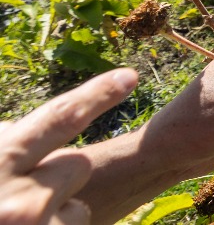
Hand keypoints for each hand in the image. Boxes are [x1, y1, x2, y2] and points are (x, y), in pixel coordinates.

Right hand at [0, 68, 137, 224]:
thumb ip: (4, 149)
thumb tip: (26, 126)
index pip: (57, 119)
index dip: (96, 95)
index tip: (129, 76)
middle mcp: (18, 200)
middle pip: (77, 164)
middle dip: (59, 177)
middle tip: (18, 200)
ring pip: (78, 208)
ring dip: (56, 215)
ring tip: (18, 224)